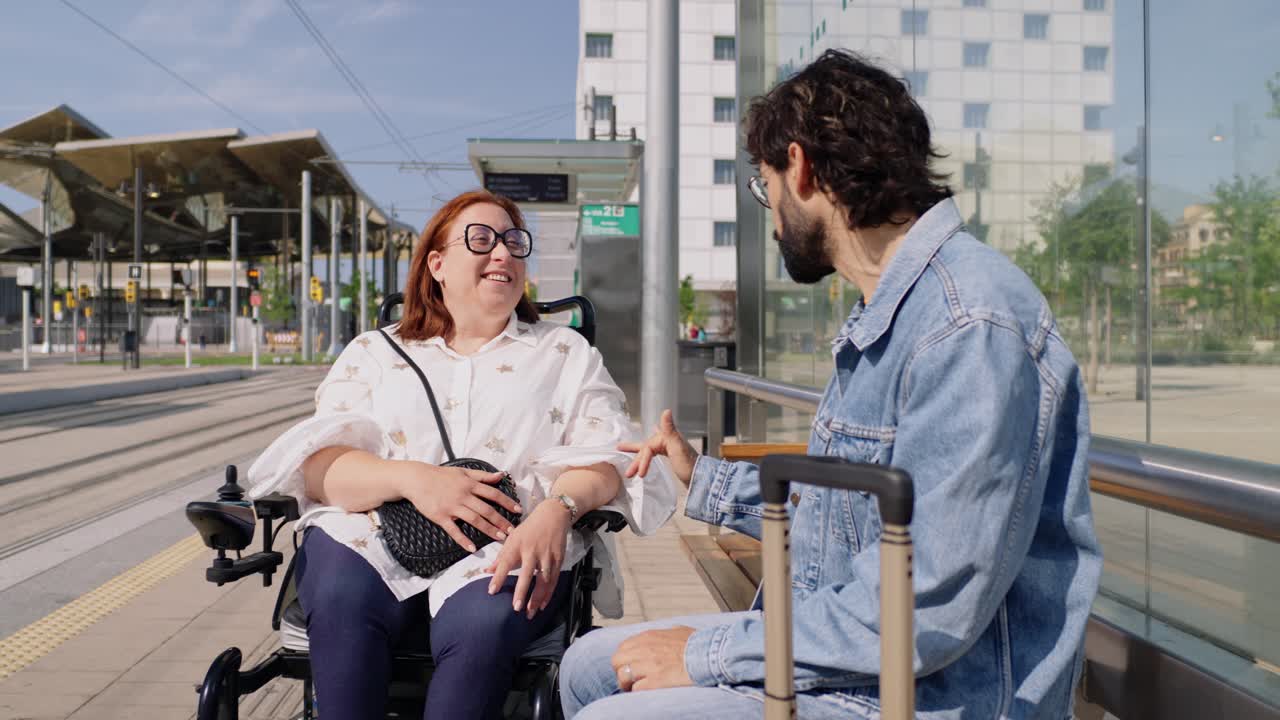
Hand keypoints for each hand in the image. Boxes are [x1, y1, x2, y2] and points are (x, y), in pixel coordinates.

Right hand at [393, 462, 521, 551]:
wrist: (417, 479)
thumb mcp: (463, 471)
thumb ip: (483, 475)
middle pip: (486, 510)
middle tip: (512, 531)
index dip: (507, 502)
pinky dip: (463, 540)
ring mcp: (452, 507)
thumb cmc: (441, 475)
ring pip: (474, 520)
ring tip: (500, 538)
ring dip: (488, 529)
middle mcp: (463, 496)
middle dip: (501, 521)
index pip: (493, 494)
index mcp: (470, 485)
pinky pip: (454, 530)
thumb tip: (501, 475)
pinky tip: (472, 549)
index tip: (518, 510)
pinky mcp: (441, 517)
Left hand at [484, 499, 571, 617]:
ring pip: (543, 580)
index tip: (492, 591)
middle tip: (516, 608)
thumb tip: (487, 570)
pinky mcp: (558, 559)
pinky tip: (542, 605)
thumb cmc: (530, 528)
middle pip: (526, 574)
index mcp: (518, 544)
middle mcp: (532, 550)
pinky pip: (553, 580)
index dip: (498, 577)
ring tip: (529, 613)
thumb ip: (501, 556)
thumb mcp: (513, 537)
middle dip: (521, 591)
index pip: (505, 563)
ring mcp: (547, 555)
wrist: (554, 515)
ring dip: (537, 598)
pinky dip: (548, 593)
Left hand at [611, 627, 695, 691]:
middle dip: (621, 670)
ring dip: (628, 683)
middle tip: (631, 678)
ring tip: (636, 686)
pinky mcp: (654, 681)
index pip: (623, 647)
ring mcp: (648, 665)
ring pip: (622, 675)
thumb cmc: (699, 644)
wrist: (710, 655)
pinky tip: (648, 690)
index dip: (626, 658)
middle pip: (617, 660)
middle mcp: (644, 649)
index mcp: (649, 637)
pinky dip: (639, 691)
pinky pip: (636, 688)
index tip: (632, 665)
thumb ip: (667, 633)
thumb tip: (667, 635)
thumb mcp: (679, 631)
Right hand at [617, 409, 698, 486]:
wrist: (701, 479)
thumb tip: (666, 411)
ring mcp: (669, 448)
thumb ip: (669, 429)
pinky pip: (654, 452)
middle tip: (621, 453)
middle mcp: (667, 440)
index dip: (643, 460)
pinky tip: (648, 450)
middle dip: (634, 453)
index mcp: (667, 437)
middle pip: (646, 447)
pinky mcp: (671, 457)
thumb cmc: (689, 465)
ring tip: (626, 454)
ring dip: (639, 456)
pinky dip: (648, 453)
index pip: (648, 447)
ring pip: (649, 450)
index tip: (640, 474)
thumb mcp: (677, 447)